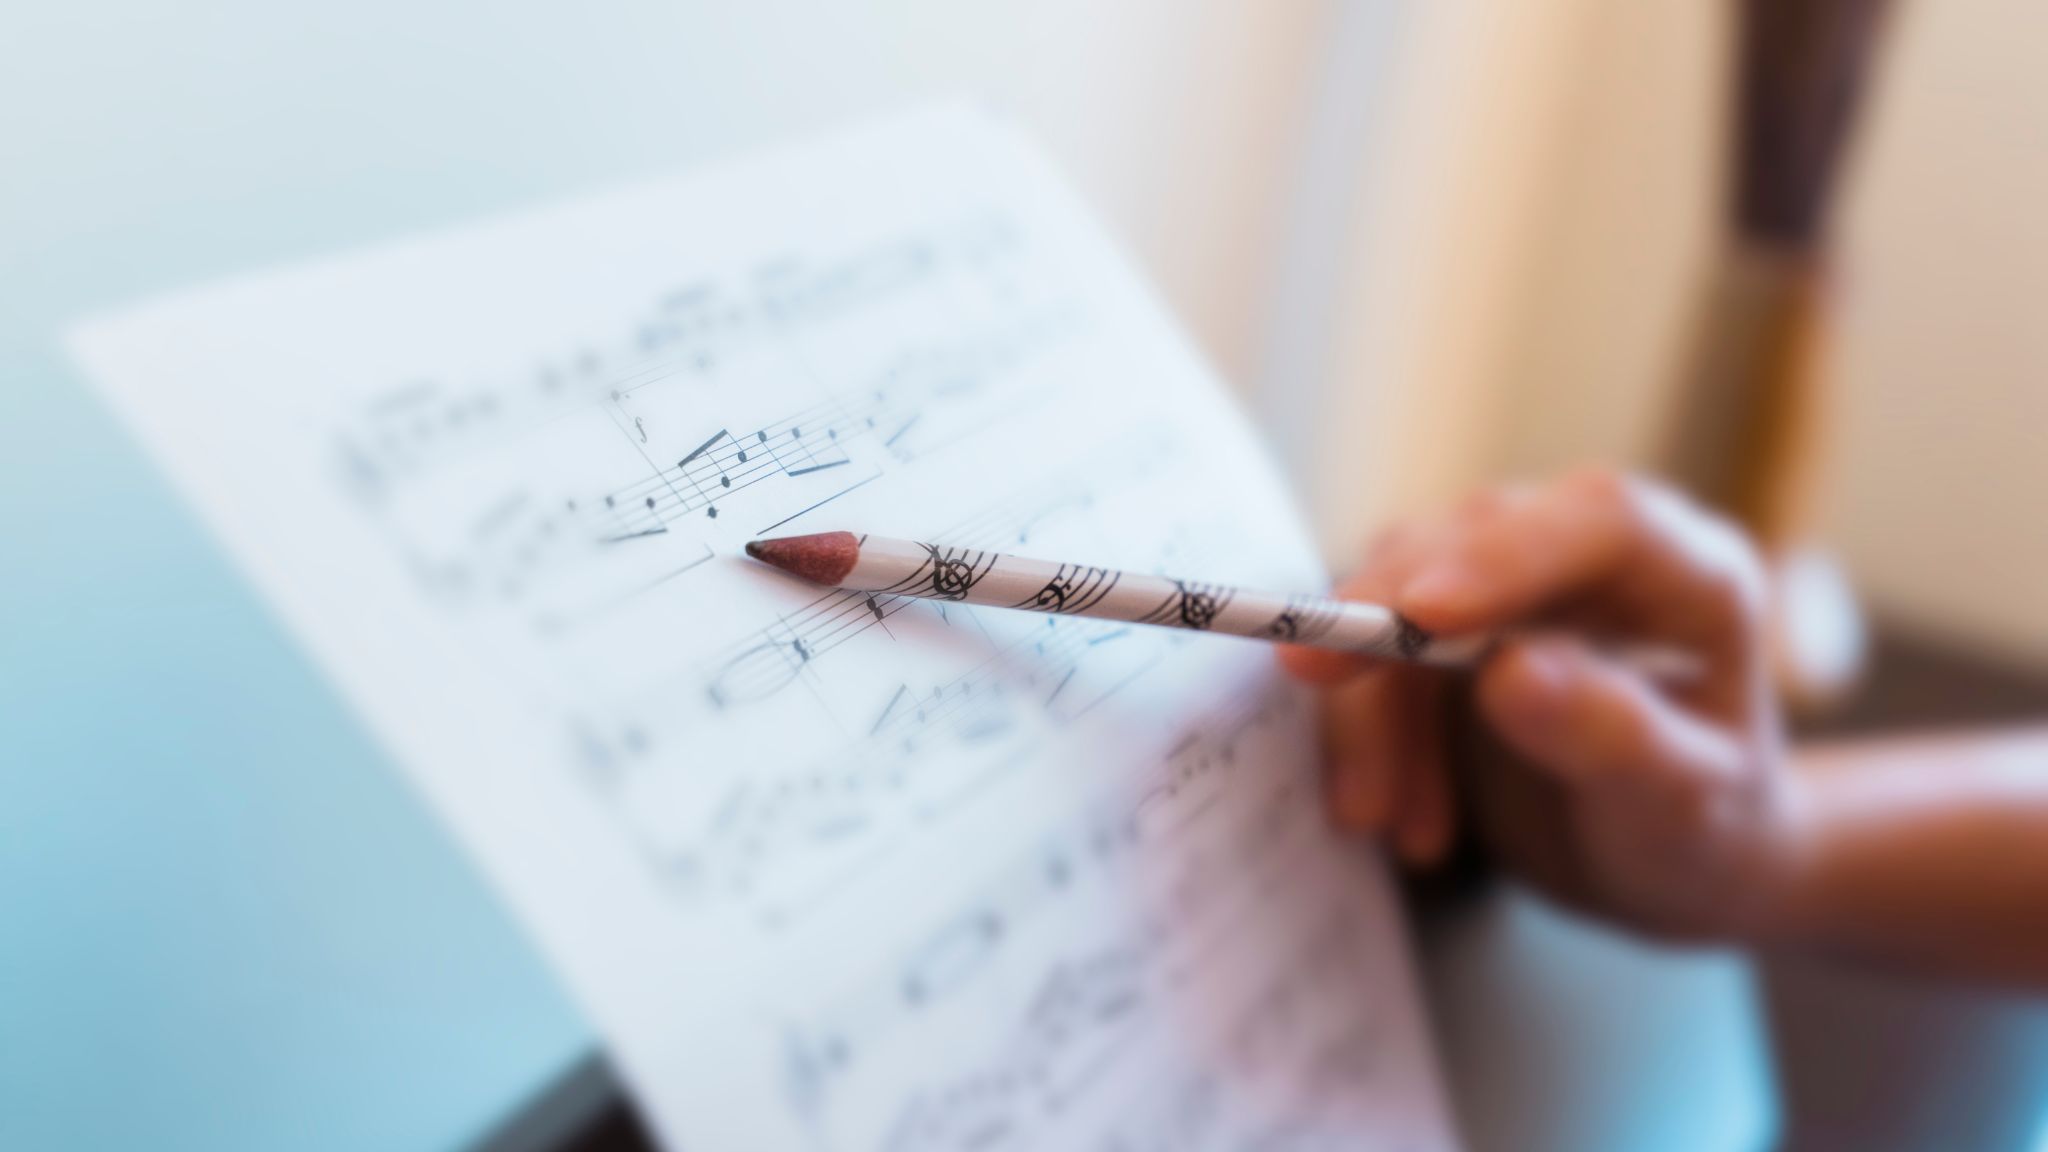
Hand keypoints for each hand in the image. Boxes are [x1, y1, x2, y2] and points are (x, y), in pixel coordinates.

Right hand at [1282, 468, 1803, 942]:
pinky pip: (1376, 651)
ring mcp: (1517, 582)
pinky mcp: (1452, 624)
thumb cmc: (1704, 836)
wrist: (1670, 866)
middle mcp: (1596, 554)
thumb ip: (1613, 736)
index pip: (1599, 520)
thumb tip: (1512, 673)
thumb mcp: (1681, 808)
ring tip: (1373, 819)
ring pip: (1400, 591)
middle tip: (1311, 676)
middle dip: (1385, 619)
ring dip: (1366, 702)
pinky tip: (1389, 816)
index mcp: (1690, 573)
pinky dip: (1362, 729)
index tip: (1422, 611)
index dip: (1504, 553)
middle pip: (1469, 541)